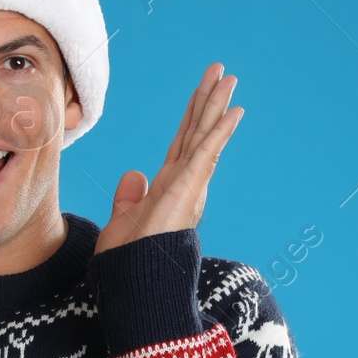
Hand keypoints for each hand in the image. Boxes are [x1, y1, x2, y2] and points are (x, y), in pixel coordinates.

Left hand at [94, 63, 243, 254]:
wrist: (133, 285)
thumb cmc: (129, 263)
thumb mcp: (122, 221)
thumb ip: (129, 197)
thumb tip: (134, 175)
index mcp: (169, 187)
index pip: (182, 143)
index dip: (192, 116)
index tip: (201, 92)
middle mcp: (184, 183)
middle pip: (197, 132)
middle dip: (208, 101)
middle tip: (220, 72)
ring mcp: (189, 186)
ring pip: (205, 136)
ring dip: (217, 106)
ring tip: (229, 78)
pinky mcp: (188, 188)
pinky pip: (206, 152)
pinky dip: (220, 131)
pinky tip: (234, 110)